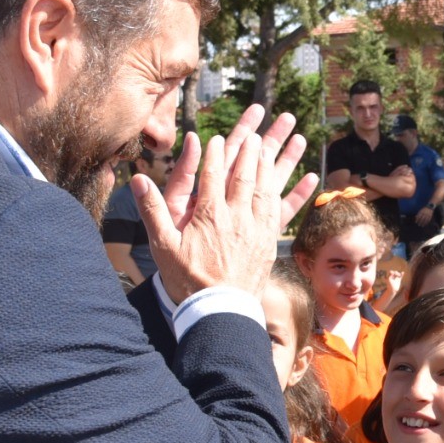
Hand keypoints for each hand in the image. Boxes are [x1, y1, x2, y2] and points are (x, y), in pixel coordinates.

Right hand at [133, 104, 316, 299]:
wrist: (219, 311)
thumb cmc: (187, 280)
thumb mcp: (162, 246)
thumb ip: (152, 210)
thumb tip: (137, 180)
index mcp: (209, 215)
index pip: (212, 175)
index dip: (215, 154)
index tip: (217, 137)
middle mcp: (236, 217)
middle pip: (244, 175)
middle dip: (249, 150)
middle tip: (254, 132)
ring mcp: (256, 229)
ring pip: (266, 188)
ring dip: (271, 163)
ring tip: (273, 146)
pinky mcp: (269, 241)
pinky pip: (284, 210)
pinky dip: (295, 191)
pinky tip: (307, 177)